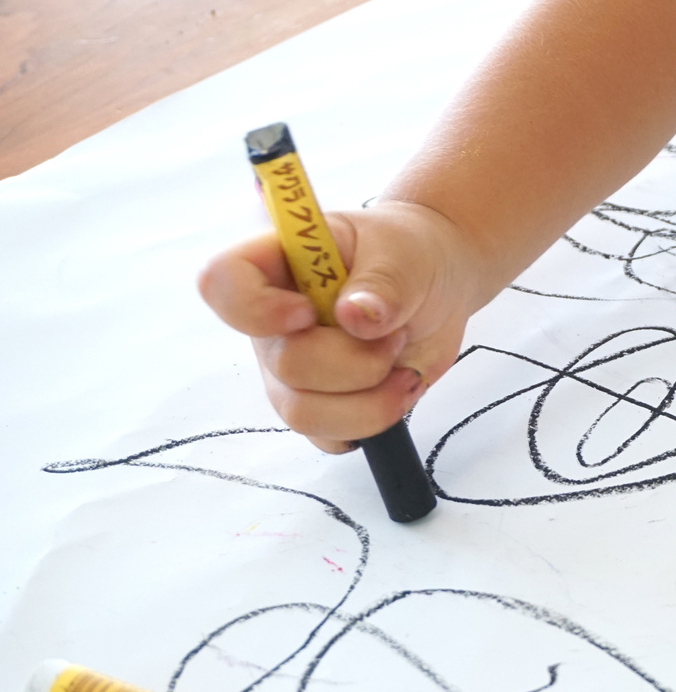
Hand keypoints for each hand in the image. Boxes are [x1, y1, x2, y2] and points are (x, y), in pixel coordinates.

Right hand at [197, 201, 484, 451]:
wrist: (439, 286)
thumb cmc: (409, 256)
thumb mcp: (406, 255)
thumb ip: (384, 284)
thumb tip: (356, 317)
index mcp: (277, 264)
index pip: (220, 282)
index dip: (256, 308)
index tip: (310, 312)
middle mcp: (272, 322)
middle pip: (284, 363)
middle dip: (356, 360)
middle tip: (395, 333)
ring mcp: (291, 368)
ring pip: (302, 412)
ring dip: (370, 397)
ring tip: (402, 362)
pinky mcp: (321, 405)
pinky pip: (328, 437)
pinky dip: (375, 420)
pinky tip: (400, 384)